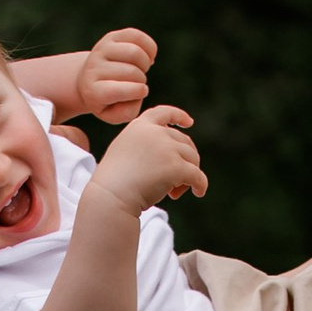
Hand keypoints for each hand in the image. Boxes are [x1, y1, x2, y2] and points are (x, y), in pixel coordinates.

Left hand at [74, 26, 157, 122]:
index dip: (135, 92)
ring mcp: (101, 50)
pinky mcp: (111, 37)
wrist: (89, 78)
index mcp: (92, 91)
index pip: (115, 90)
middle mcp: (93, 68)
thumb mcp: (114, 114)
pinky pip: (137, 36)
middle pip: (131, 72)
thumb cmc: (106, 100)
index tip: (142, 92)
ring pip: (135, 52)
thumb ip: (127, 112)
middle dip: (142, 80)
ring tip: (141, 69)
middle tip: (138, 83)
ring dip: (145, 63)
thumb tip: (140, 91)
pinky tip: (146, 58)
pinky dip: (149, 48)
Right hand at [92, 102, 206, 213]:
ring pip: (193, 158)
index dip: (179, 116)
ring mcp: (166, 148)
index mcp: (139, 126)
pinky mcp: (175, 166)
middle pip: (184, 142)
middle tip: (175, 183)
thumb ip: (146, 145)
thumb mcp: (125, 152)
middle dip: (185, 160)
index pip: (163, 113)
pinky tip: (198, 192)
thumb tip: (174, 153)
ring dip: (189, 175)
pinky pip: (197, 175)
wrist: (110, 197)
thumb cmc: (114, 183)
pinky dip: (200, 185)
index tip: (189, 122)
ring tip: (175, 192)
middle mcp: (155, 133)